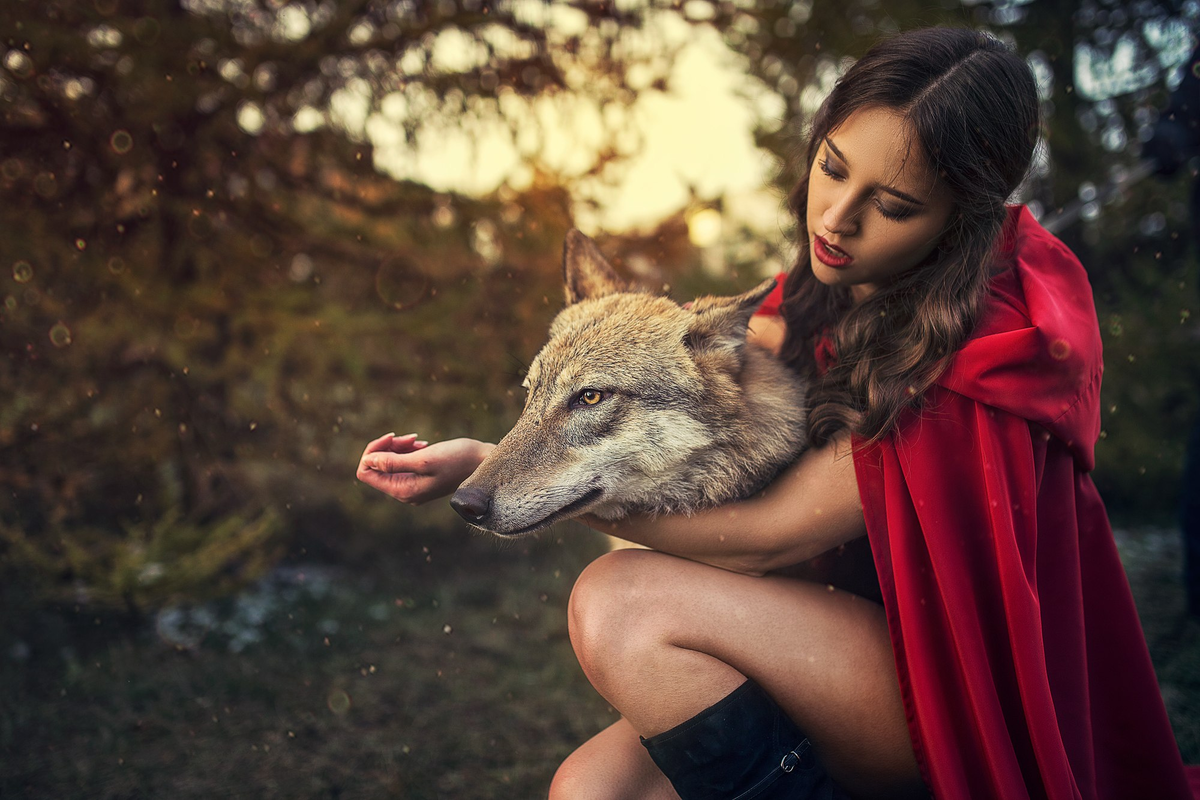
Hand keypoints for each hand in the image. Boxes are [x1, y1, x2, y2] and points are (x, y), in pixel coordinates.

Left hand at [356, 433, 491, 504]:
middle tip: (408, 437)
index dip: (372, 452)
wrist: (483, 462)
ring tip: (417, 440)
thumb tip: (367, 462)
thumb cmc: (458, 460)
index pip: (366, 473)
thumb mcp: (424, 459)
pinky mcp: (420, 477)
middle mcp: (405, 492)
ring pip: (389, 461)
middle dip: (388, 447)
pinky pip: (402, 461)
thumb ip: (393, 462)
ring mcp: (412, 485)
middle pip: (377, 467)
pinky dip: (408, 449)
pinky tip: (423, 444)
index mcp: (403, 491)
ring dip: (399, 446)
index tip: (391, 438)